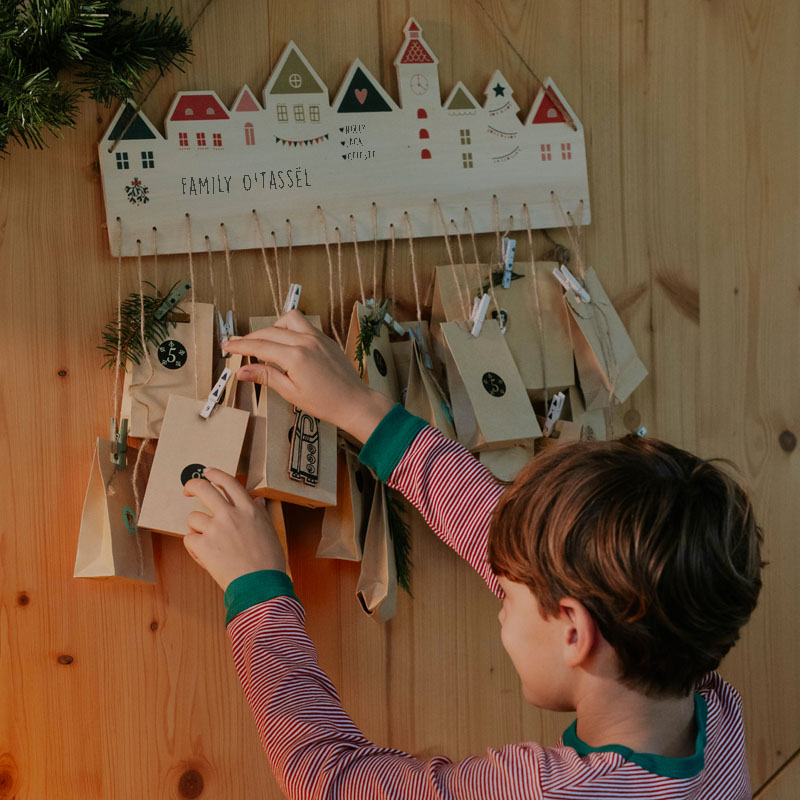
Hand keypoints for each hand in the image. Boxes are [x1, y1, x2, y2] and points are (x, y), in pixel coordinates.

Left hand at [183, 468, 286, 590]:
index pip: (228, 482)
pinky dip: (194, 546)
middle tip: (187, 490)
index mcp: (248, 509)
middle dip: (191, 485)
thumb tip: (257, 500)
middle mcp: (230, 514)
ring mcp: (215, 529)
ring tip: (208, 541)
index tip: (207, 472)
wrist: (260, 584)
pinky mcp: (203, 545)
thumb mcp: (269, 530)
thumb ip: (259, 513)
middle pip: (203, 488)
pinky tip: (205, 555)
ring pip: (193, 517)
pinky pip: (189, 539)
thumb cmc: (268, 560)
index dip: (215, 474)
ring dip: (197, 527)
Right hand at [222, 309, 393, 442]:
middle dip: (252, 337)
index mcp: (296, 357)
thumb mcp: (291, 392)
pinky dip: (291, 329)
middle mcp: (306, 341)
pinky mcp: (326, 338)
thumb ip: (266, 376)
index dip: (240, 345)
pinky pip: (304, 324)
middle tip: (239, 346)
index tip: (227, 346)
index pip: (260, 346)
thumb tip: (243, 371)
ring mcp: (318, 337)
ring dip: (274, 326)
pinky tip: (287, 344)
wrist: (354, 402)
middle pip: (270, 331)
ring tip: (267, 343)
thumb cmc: (326, 403)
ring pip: (289, 318)